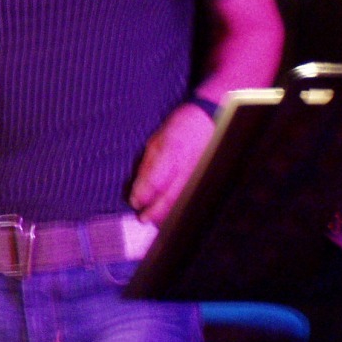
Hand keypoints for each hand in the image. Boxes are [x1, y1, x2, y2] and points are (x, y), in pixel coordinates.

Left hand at [129, 102, 214, 224]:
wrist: (208, 121)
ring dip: (168, 214)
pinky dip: (181, 207)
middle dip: (155, 211)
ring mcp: (200, 174)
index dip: (143, 195)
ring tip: (155, 221)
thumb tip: (137, 188)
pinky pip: (193, 197)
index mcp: (171, 152)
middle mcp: (187, 166)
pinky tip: (172, 214)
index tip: (134, 202)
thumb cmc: (179, 127)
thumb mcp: (155, 141)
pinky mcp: (207, 178)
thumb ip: (147, 165)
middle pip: (170, 197)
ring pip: (183, 201)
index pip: (155, 181)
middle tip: (142, 218)